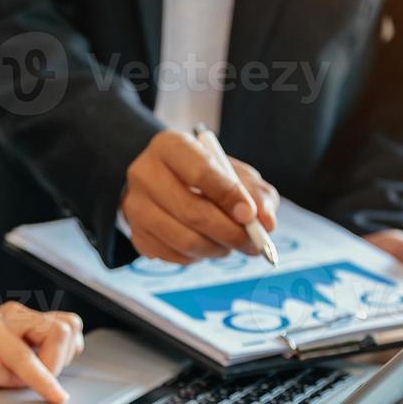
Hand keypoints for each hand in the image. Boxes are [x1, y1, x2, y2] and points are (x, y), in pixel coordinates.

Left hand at [0, 301, 83, 403]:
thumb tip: (15, 376)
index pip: (23, 354)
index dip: (42, 378)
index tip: (56, 397)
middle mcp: (11, 315)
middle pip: (57, 330)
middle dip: (56, 363)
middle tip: (40, 385)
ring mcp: (27, 316)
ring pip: (68, 326)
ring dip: (63, 355)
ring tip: (42, 373)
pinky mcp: (38, 322)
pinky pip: (69, 329)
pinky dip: (66, 349)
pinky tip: (47, 363)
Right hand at [121, 129, 277, 263]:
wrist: (164, 182)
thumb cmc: (206, 174)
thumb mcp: (233, 171)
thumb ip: (255, 192)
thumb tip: (267, 223)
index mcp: (170, 146)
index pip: (200, 172)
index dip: (229, 196)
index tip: (251, 216)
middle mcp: (144, 173)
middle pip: (191, 211)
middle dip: (229, 232)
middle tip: (252, 243)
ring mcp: (135, 206)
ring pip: (183, 240)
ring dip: (216, 248)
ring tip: (230, 244)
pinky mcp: (136, 234)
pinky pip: (174, 256)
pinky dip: (198, 257)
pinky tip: (206, 245)